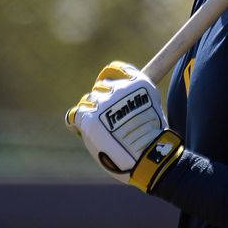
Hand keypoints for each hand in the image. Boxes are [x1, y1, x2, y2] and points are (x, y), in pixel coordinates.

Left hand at [65, 61, 183, 191]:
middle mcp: (119, 88)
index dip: (109, 78)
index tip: (108, 87)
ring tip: (100, 130)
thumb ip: (134, 99)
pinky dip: (76, 122)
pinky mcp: (91, 118)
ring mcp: (104, 103)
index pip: (114, 69)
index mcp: (138, 83)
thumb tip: (120, 100)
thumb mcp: (151, 109)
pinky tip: (79, 129)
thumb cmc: (152, 139)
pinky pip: (75, 115)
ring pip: (88, 101)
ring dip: (91, 112)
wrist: (148, 157)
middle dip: (102, 101)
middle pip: (100, 87)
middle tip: (107, 120)